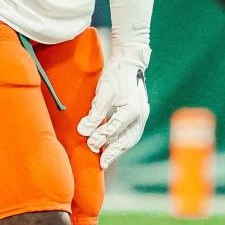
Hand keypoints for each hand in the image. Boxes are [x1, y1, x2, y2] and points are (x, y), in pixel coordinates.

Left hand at [77, 52, 149, 168]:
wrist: (129, 61)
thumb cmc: (116, 75)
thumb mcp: (103, 93)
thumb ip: (95, 113)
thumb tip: (83, 131)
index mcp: (133, 110)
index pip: (114, 129)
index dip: (101, 138)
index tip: (90, 145)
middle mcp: (140, 115)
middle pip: (127, 139)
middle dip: (114, 152)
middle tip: (102, 163)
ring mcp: (141, 114)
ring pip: (130, 137)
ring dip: (118, 148)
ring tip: (105, 158)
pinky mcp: (138, 112)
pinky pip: (130, 131)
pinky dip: (121, 139)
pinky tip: (111, 144)